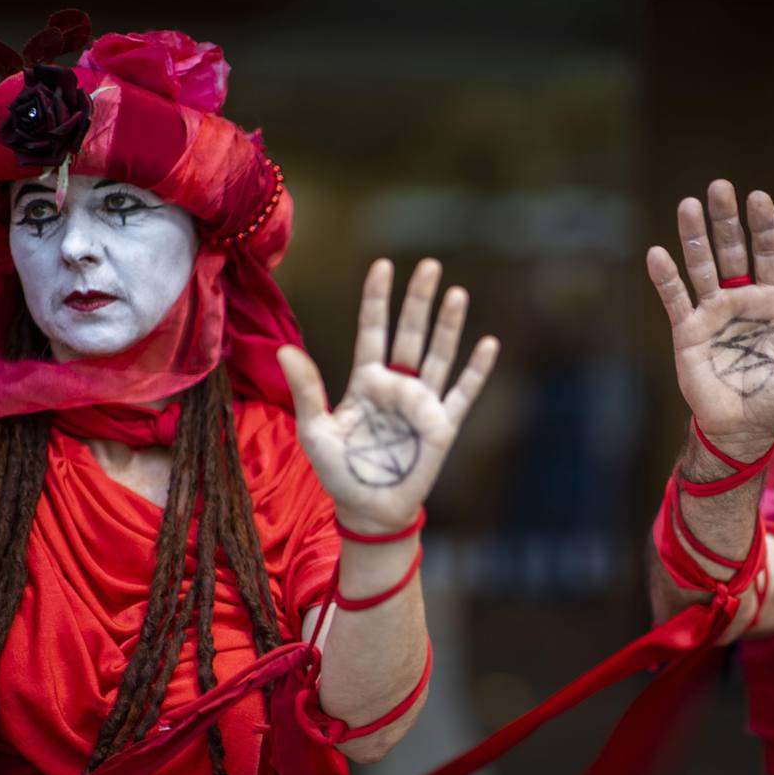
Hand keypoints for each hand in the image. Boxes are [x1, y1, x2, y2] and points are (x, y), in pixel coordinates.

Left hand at [277, 258, 499, 533]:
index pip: (373, 330)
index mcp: (365, 381)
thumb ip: (306, 388)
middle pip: (410, 333)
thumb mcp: (314, 430)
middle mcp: (397, 385)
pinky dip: (476, 369)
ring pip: (439, 355)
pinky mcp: (443, 425)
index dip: (377, 299)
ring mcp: (423, 403)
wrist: (368, 509)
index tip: (383, 266)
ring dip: (448, 325)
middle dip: (419, 300)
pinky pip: (463, 392)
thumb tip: (285, 349)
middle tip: (429, 265)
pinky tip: (488, 343)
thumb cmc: (338, 471)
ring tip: (456, 293)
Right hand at [647, 180, 773, 459]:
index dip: (765, 226)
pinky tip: (658, 254)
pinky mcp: (687, 331)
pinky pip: (675, 299)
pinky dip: (666, 277)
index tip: (758, 197)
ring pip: (702, 265)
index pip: (770, 254)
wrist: (743, 429)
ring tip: (688, 205)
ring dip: (694, 236)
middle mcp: (742, 300)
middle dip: (726, 219)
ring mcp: (713, 313)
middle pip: (733, 250)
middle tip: (719, 187)